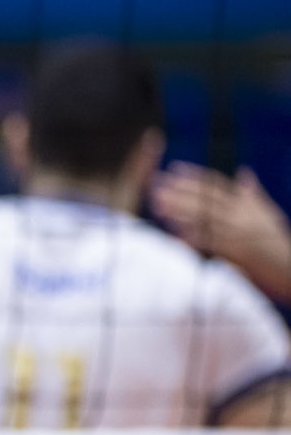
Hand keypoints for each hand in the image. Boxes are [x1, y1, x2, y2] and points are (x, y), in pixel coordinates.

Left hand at [149, 163, 290, 300]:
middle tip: (156, 186)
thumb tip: (244, 171)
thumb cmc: (279, 241)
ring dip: (181, 212)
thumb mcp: (268, 213)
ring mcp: (240, 232)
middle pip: (206, 199)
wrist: (290, 267)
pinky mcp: (238, 251)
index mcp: (247, 204)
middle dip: (180, 192)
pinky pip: (213, 243)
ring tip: (158, 206)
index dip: (195, 176)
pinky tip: (177, 235)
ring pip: (205, 219)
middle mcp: (242, 215)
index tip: (174, 168)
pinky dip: (195, 238)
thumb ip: (253, 194)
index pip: (217, 184)